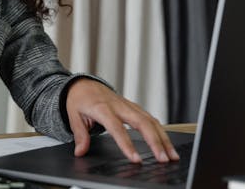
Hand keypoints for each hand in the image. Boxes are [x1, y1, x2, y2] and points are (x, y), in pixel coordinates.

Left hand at [65, 78, 179, 162]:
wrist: (83, 84)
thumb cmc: (79, 99)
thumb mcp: (73, 116)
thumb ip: (80, 134)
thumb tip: (80, 152)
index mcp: (102, 109)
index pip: (117, 128)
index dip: (127, 144)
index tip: (135, 158)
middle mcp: (119, 106)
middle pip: (142, 123)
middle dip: (155, 142)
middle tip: (163, 159)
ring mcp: (128, 106)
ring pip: (150, 120)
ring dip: (163, 138)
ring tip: (171, 155)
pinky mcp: (134, 107)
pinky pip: (150, 118)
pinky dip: (161, 131)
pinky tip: (167, 143)